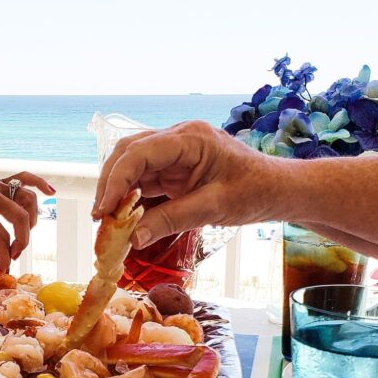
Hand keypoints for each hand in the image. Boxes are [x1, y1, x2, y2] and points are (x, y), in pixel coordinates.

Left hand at [0, 172, 54, 275]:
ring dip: (31, 220)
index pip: (0, 234)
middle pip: (19, 216)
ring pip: (27, 199)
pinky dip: (39, 183)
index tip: (2, 268)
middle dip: (21, 240)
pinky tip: (51, 192)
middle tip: (13, 256)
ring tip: (20, 237)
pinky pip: (24, 178)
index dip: (4, 255)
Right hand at [92, 121, 286, 248]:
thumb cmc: (254, 192)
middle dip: (109, 184)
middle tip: (100, 218)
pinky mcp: (175, 167)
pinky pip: (145, 178)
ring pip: (132, 165)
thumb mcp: (213, 208)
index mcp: (190, 139)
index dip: (115, 180)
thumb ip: (171, 220)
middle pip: (128, 153)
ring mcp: (175, 152)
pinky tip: (125, 218)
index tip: (103, 210)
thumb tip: (133, 239)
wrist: (277, 189)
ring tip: (108, 222)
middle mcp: (177, 138)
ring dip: (117, 191)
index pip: (139, 152)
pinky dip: (132, 198)